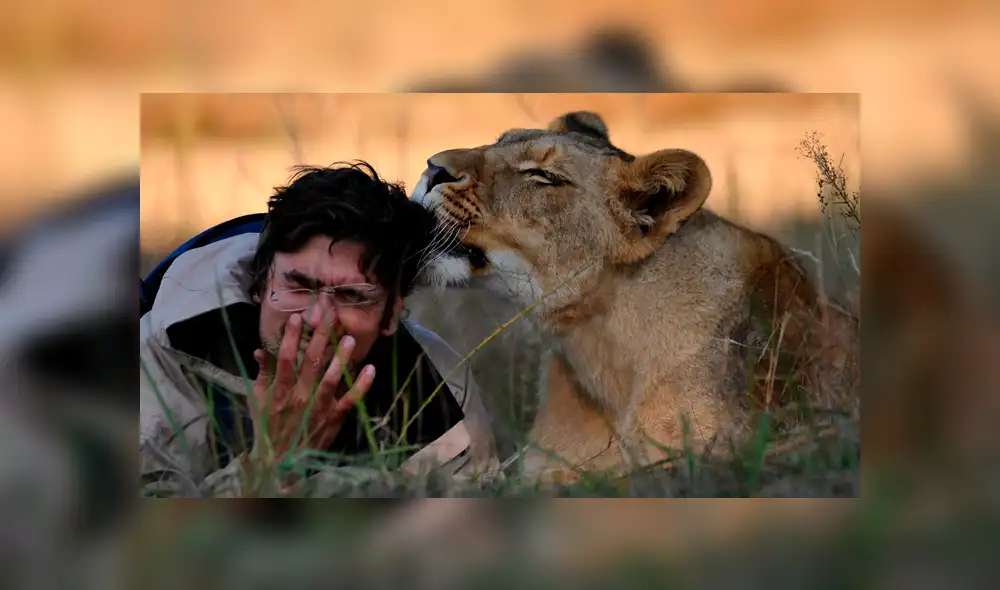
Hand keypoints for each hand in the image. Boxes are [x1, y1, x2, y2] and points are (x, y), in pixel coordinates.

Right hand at [250, 312, 375, 461]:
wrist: (280, 461)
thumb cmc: (268, 428)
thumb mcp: (258, 400)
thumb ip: (262, 374)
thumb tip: (259, 349)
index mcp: (280, 390)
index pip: (286, 358)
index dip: (293, 337)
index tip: (299, 317)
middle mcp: (300, 396)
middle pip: (311, 361)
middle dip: (321, 336)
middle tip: (331, 315)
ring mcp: (319, 407)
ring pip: (332, 378)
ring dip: (341, 357)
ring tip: (350, 339)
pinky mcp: (334, 418)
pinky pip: (350, 400)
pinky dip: (361, 385)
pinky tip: (371, 369)